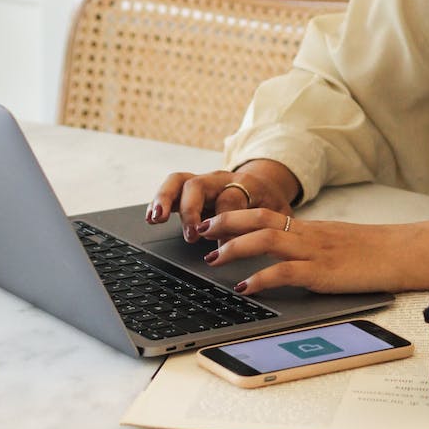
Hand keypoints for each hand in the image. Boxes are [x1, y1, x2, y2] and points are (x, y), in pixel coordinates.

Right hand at [146, 159, 299, 242]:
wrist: (266, 185)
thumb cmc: (270, 205)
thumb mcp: (278, 216)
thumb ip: (265, 228)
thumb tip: (249, 249)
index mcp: (247, 183)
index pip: (230, 200)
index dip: (225, 224)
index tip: (221, 249)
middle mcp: (221, 179)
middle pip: (199, 185)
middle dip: (191, 211)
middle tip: (192, 236)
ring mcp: (204, 182)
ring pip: (180, 181)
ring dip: (165, 199)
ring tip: (156, 218)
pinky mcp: (191, 188)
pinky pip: (172, 187)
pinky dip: (158, 200)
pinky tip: (151, 217)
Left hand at [195, 208, 428, 295]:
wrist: (401, 252)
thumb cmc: (372, 252)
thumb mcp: (334, 245)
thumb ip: (308, 248)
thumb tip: (283, 261)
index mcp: (308, 227)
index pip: (265, 213)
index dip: (235, 215)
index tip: (212, 220)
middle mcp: (307, 233)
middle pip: (258, 218)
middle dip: (225, 222)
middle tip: (200, 231)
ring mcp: (314, 251)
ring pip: (266, 239)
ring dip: (235, 247)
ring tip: (213, 257)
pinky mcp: (322, 272)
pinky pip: (285, 272)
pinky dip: (260, 278)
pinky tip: (245, 287)